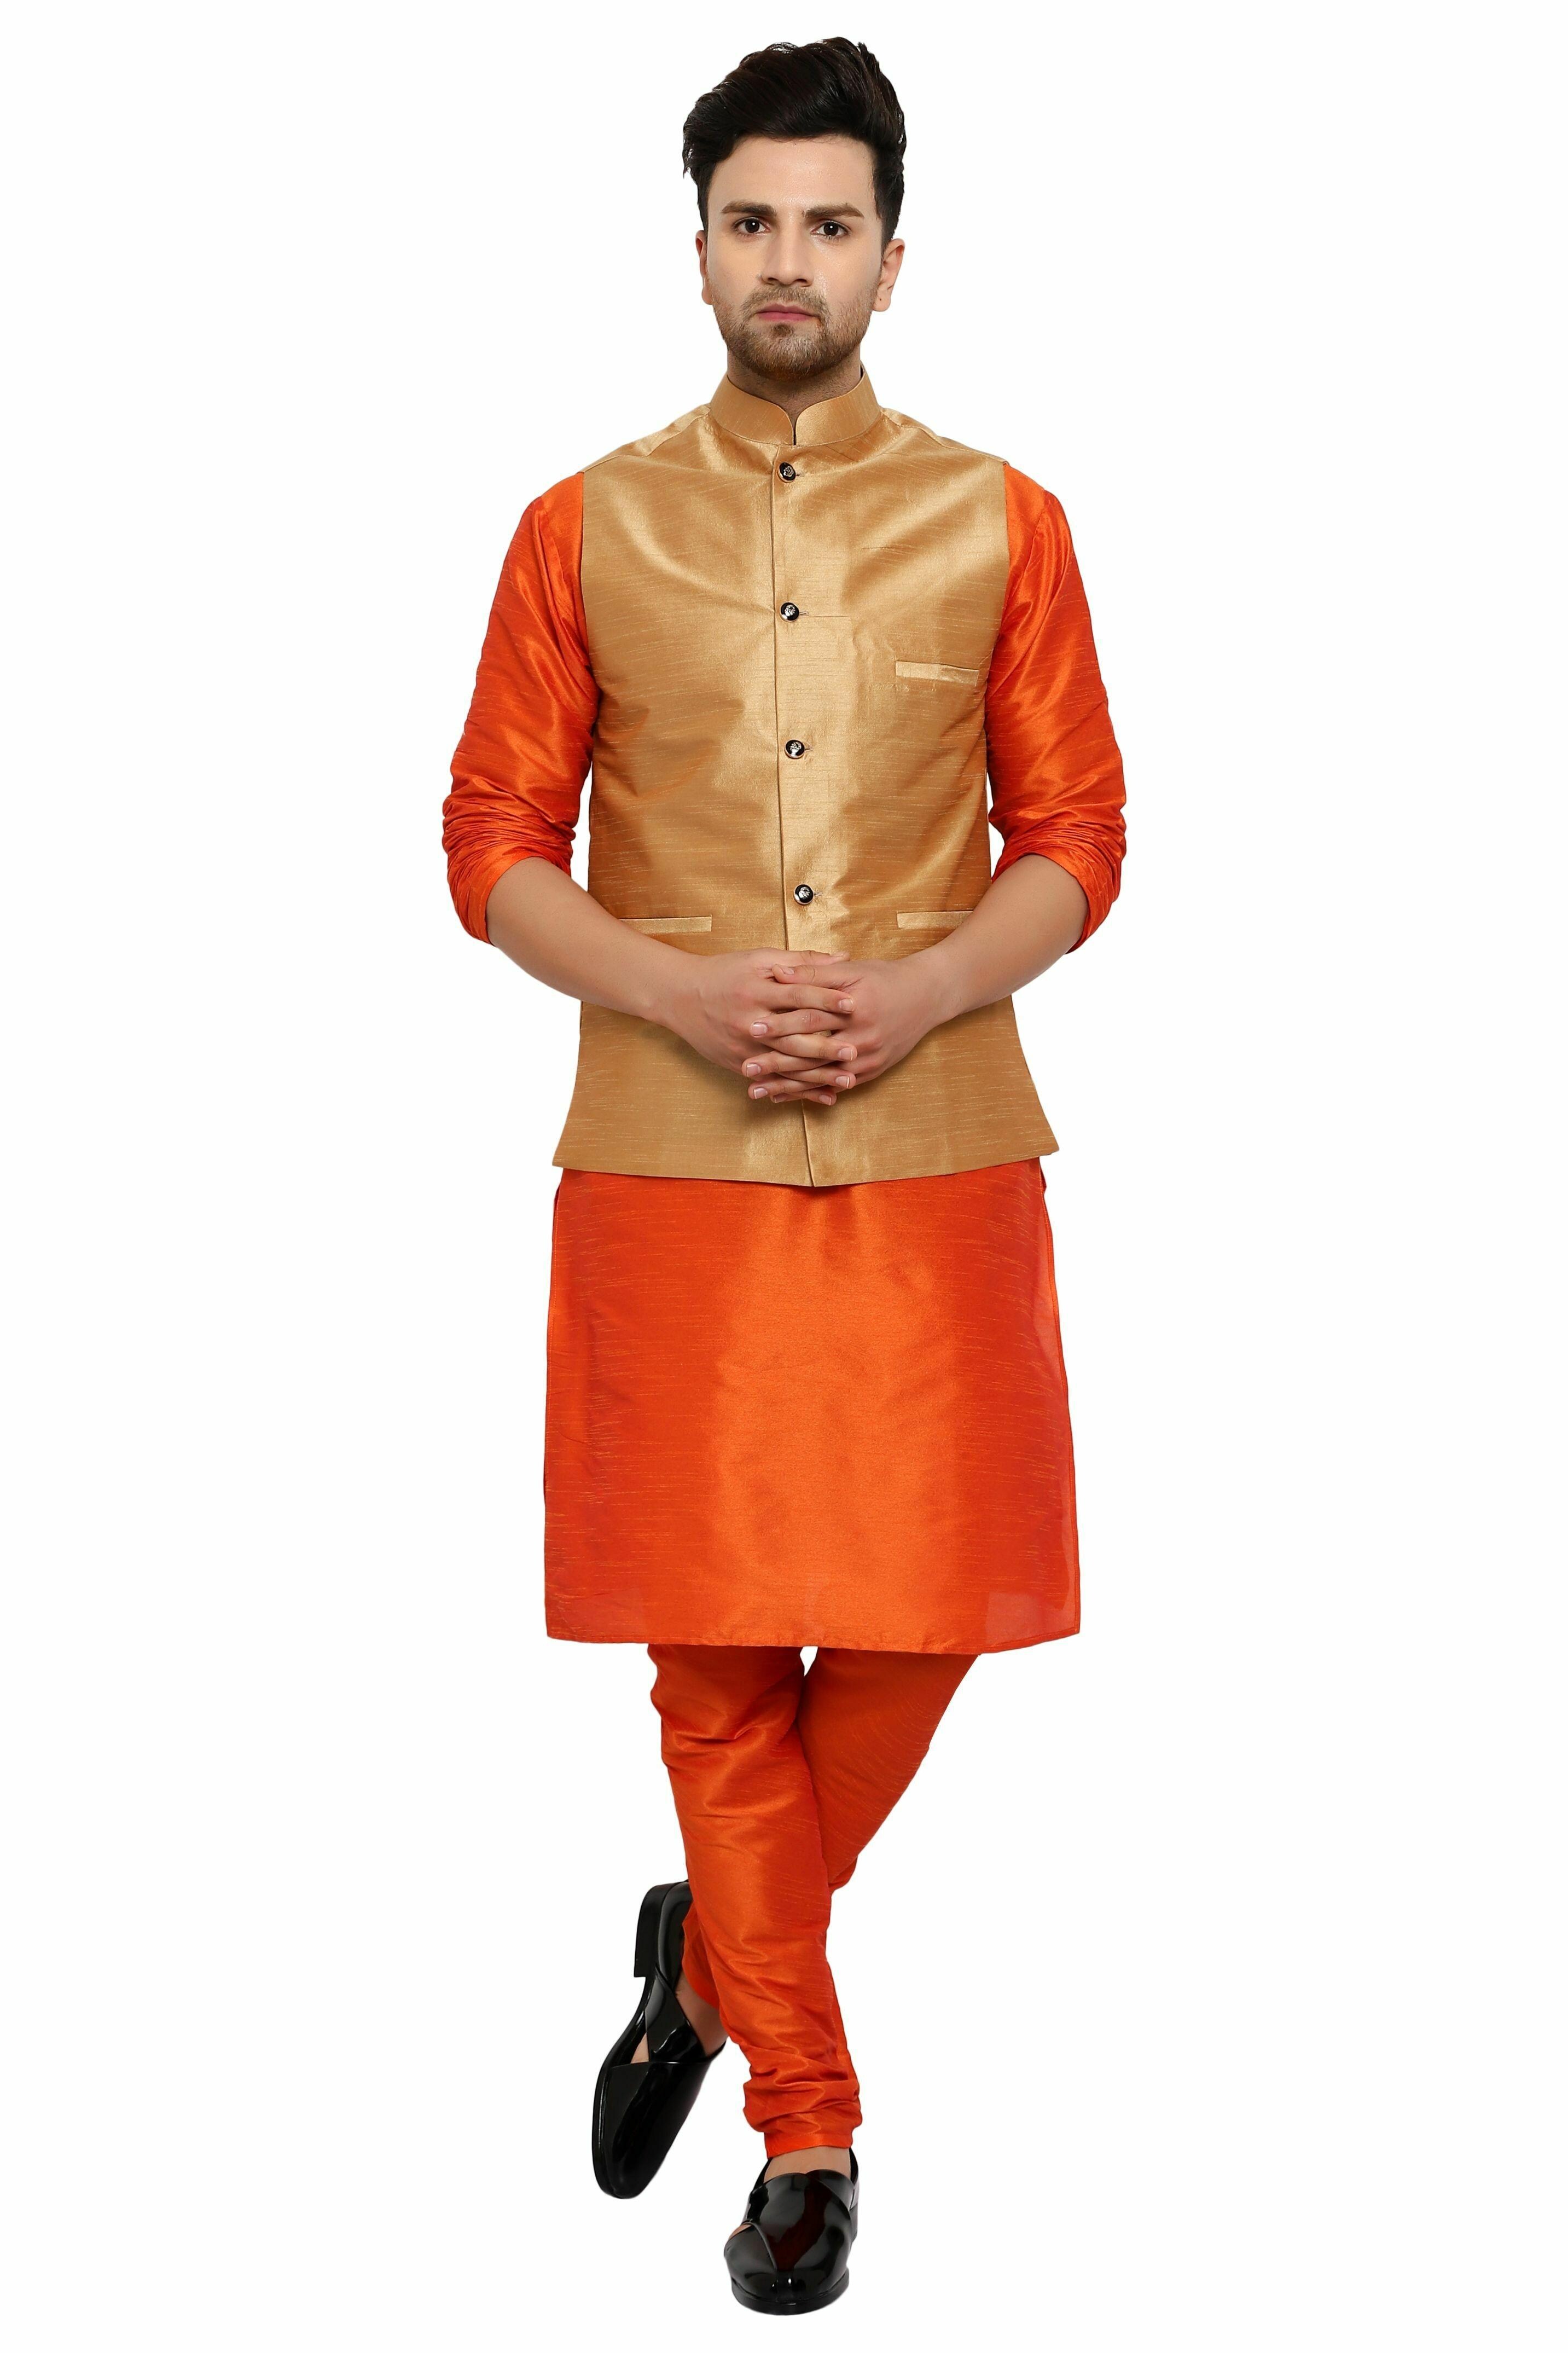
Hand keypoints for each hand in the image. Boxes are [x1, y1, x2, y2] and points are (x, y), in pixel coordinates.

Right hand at [654, 948, 859, 1100]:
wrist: (680, 996)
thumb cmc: (724, 973)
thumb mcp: (760, 959)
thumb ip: (802, 962)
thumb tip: (843, 957)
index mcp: (757, 989)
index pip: (797, 995)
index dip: (825, 999)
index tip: (853, 1005)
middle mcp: (750, 1020)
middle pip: (793, 1035)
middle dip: (825, 1046)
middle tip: (855, 1051)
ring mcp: (744, 1046)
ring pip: (786, 1064)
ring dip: (818, 1075)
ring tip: (847, 1080)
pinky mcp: (740, 1064)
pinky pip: (774, 1080)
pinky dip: (800, 1090)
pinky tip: (823, 1097)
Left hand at [738, 953, 956, 1104]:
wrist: (928, 996)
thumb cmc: (886, 978)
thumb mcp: (852, 970)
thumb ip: (814, 973)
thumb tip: (778, 972)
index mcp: (855, 1009)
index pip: (811, 1018)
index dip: (780, 1023)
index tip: (751, 1027)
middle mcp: (863, 1039)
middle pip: (812, 1054)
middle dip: (776, 1064)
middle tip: (745, 1069)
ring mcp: (869, 1059)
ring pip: (821, 1077)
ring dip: (788, 1086)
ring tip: (757, 1091)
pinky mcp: (872, 1072)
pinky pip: (836, 1086)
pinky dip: (809, 1092)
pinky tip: (785, 1096)